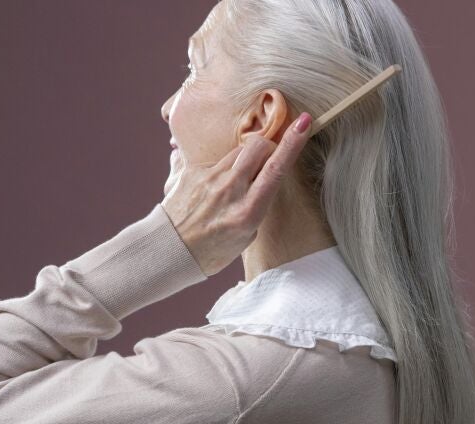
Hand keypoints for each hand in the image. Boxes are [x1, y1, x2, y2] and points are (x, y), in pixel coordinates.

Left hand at [160, 113, 312, 276]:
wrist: (170, 250)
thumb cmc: (213, 249)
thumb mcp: (247, 234)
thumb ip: (256, 202)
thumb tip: (258, 174)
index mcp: (248, 211)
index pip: (275, 169)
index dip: (292, 143)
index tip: (303, 122)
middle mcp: (229, 191)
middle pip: (258, 146)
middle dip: (269, 146)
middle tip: (266, 162)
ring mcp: (209, 178)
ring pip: (238, 151)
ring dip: (245, 159)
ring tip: (236, 182)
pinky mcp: (191, 171)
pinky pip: (215, 159)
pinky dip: (221, 169)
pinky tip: (213, 188)